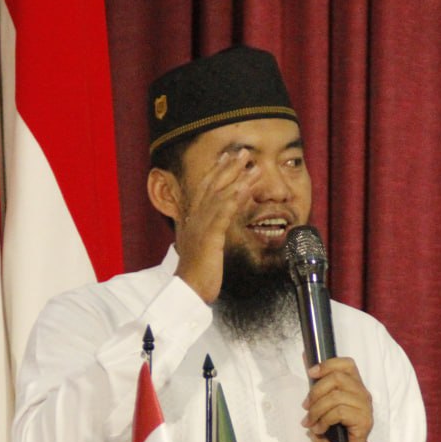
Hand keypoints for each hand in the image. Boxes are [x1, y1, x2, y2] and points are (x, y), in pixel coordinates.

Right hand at [173, 149, 258, 302]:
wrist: (188, 289)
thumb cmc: (196, 273)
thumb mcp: (200, 247)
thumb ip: (206, 233)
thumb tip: (212, 228)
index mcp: (192, 219)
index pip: (204, 189)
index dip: (216, 172)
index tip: (226, 157)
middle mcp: (194, 217)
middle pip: (212, 185)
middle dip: (229, 167)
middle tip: (244, 152)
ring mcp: (201, 225)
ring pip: (220, 195)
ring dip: (238, 178)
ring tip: (253, 165)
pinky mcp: (210, 236)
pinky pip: (223, 212)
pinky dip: (234, 198)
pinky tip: (245, 188)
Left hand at [302, 357, 372, 441]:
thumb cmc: (331, 433)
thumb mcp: (321, 405)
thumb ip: (317, 385)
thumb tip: (305, 357)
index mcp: (355, 387)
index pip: (347, 364)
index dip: (328, 364)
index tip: (310, 373)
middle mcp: (363, 395)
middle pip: (338, 378)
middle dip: (315, 392)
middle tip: (306, 408)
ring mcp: (366, 408)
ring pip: (336, 396)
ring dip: (316, 410)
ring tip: (310, 423)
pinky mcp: (365, 422)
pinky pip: (339, 412)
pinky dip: (324, 420)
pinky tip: (319, 430)